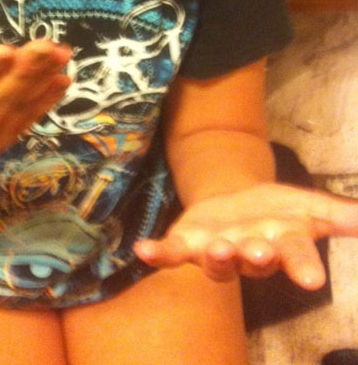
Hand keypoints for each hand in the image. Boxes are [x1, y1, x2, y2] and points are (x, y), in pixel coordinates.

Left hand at [133, 183, 357, 289]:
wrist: (234, 199)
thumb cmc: (277, 210)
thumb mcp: (309, 206)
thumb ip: (339, 214)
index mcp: (282, 244)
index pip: (297, 257)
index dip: (303, 267)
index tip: (312, 279)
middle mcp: (250, 254)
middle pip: (255, 262)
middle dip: (256, 258)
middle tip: (258, 252)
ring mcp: (218, 252)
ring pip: (217, 263)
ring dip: (216, 258)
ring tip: (217, 248)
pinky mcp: (189, 245)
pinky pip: (172, 254)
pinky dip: (158, 254)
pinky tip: (142, 250)